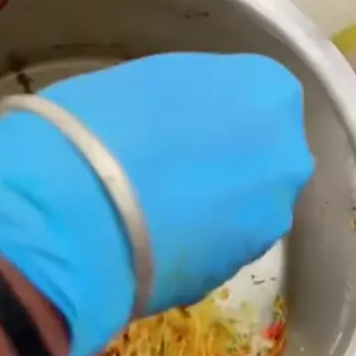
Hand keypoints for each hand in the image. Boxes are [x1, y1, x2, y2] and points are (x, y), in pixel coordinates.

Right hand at [0, 53, 313, 355]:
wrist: (69, 216)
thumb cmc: (99, 125)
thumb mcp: (148, 81)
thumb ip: (190, 101)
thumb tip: (185, 124)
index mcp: (267, 92)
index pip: (256, 97)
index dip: (214, 114)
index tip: (179, 126)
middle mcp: (286, 159)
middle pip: (260, 158)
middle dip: (222, 164)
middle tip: (168, 171)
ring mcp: (267, 223)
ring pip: (243, 209)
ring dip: (209, 209)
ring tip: (152, 213)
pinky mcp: (235, 273)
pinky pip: (217, 250)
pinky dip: (193, 246)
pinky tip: (148, 244)